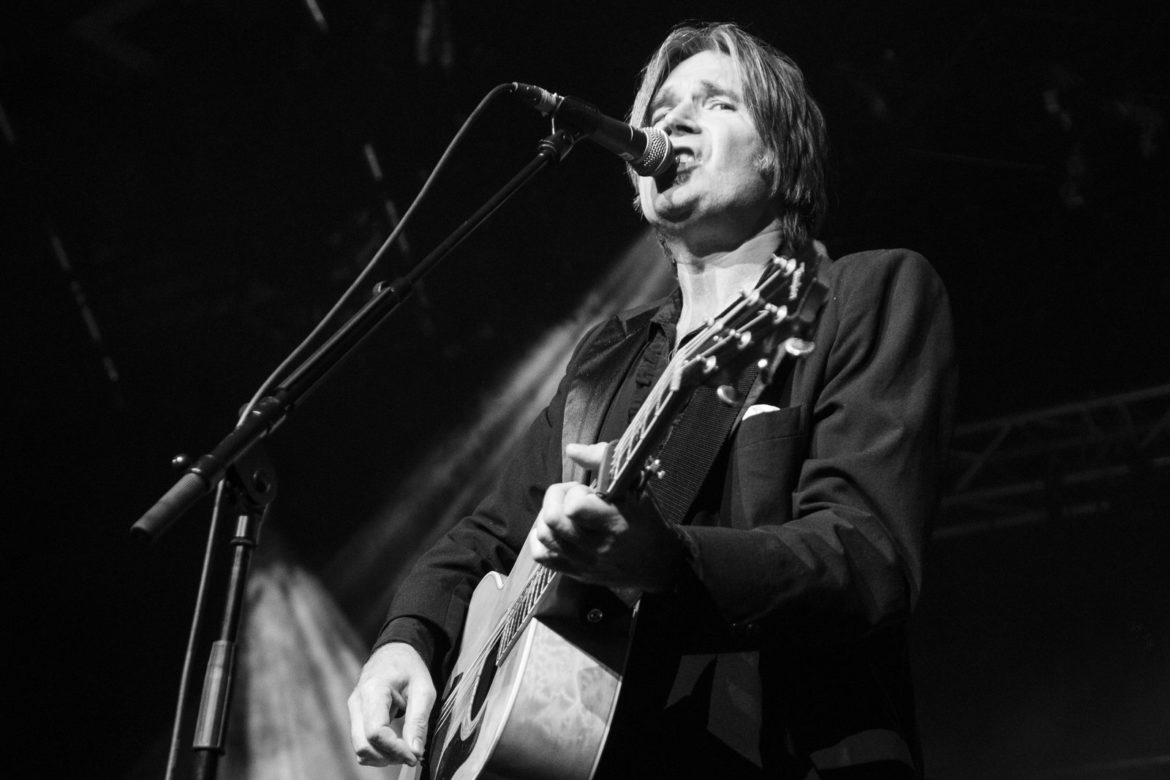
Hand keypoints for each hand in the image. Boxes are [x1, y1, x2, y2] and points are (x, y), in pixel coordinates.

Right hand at [348, 642, 434, 766]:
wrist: (393, 654)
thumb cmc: (410, 669)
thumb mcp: (424, 690)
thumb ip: (418, 721)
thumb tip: (415, 752)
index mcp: (373, 691)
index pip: (375, 732)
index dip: (395, 749)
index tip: (415, 756)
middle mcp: (356, 703)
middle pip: (363, 745)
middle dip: (389, 757)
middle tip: (413, 755)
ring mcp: (352, 711)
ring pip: (360, 749)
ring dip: (383, 757)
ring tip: (405, 750)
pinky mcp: (354, 718)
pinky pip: (361, 744)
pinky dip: (377, 752)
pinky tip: (395, 746)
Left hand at [530, 442, 684, 591]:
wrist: (659, 562)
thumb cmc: (646, 518)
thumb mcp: (635, 485)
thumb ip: (604, 460)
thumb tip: (571, 449)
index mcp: (614, 522)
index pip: (574, 507)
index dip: (575, 493)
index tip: (589, 491)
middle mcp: (596, 546)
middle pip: (552, 519)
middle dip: (556, 498)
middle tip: (572, 497)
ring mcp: (584, 562)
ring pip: (544, 535)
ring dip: (548, 516)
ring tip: (566, 512)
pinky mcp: (576, 572)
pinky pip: (542, 556)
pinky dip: (542, 538)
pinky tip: (558, 530)